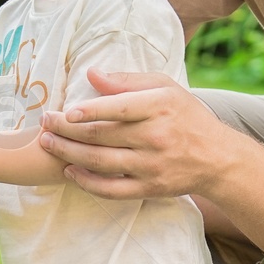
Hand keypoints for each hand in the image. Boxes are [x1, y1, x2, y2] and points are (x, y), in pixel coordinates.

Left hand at [38, 68, 234, 199]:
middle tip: (44, 123)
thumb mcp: (165, 87)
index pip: (118, 109)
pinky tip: (69, 171)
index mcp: (159, 107)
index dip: (89, 111)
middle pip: (102, 136)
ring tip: (48, 143)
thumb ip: (126, 81)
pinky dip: (87, 183)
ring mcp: (151, 166)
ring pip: (101, 162)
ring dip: (68, 154)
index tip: (65, 111)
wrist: (218, 158)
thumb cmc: (186, 115)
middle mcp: (156, 137)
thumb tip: (90, 73)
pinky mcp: (149, 188)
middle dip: (66, 130)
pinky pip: (111, 189)